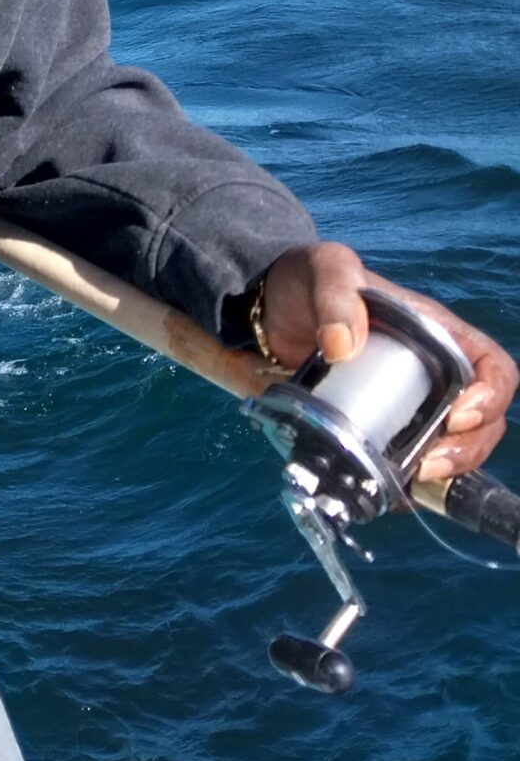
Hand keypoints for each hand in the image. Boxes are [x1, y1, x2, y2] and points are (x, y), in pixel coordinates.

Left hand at [257, 242, 515, 481]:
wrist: (267, 313)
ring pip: (453, 449)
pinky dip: (408, 486)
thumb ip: (334, 293)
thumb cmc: (306, 282)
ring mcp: (409, 406)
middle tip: (430, 463)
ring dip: (444, 473)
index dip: (491, 396)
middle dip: (467, 449)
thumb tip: (342, 346)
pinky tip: (388, 490)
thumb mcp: (323, 270)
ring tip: (411, 478)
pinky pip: (411, 467)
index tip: (458, 415)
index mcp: (437, 334)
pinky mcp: (380, 432)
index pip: (493, 367)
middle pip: (482, 422)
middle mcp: (434, 374)